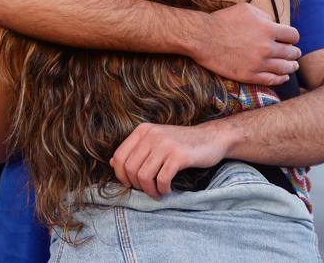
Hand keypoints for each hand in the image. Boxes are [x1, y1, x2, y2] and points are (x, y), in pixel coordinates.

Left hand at [110, 122, 231, 198]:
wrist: (211, 138)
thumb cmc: (181, 143)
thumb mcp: (156, 141)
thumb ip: (135, 150)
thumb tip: (112, 163)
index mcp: (143, 130)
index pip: (119, 157)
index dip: (121, 175)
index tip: (131, 184)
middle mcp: (152, 134)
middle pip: (130, 168)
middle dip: (136, 185)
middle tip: (147, 190)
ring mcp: (165, 144)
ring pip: (144, 175)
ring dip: (149, 190)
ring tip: (157, 193)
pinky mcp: (179, 155)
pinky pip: (162, 179)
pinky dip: (162, 189)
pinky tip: (167, 190)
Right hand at [190, 3, 299, 85]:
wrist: (204, 38)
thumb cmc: (224, 20)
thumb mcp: (248, 9)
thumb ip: (265, 16)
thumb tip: (275, 24)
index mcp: (268, 29)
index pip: (293, 36)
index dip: (293, 37)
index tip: (291, 39)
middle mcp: (267, 48)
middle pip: (291, 53)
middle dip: (294, 52)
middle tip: (295, 53)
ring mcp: (259, 63)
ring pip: (284, 68)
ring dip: (291, 67)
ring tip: (293, 66)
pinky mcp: (250, 75)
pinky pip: (272, 80)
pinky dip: (281, 78)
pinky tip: (283, 76)